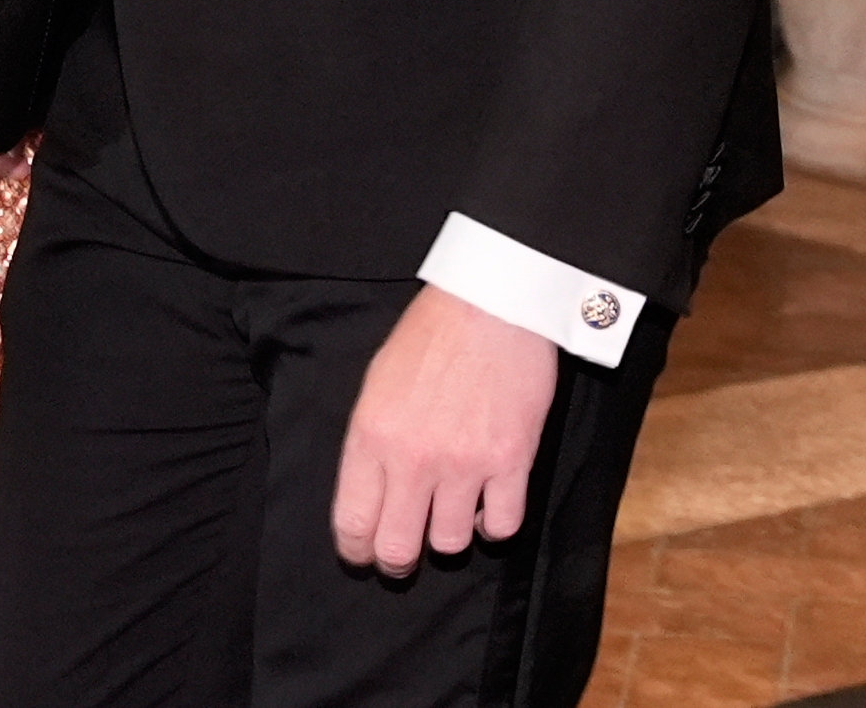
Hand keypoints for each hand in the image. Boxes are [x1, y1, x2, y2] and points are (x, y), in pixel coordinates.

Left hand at [332, 286, 559, 574]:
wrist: (490, 305)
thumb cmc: (429, 337)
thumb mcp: (376, 383)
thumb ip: (370, 442)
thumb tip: (369, 493)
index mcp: (372, 436)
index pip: (353, 523)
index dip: (356, 550)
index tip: (363, 553)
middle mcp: (414, 458)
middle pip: (397, 548)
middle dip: (396, 560)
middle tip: (403, 555)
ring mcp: (465, 463)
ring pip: (449, 544)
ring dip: (447, 535)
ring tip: (450, 513)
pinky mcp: (511, 461)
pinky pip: (501, 526)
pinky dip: (493, 524)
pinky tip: (487, 504)